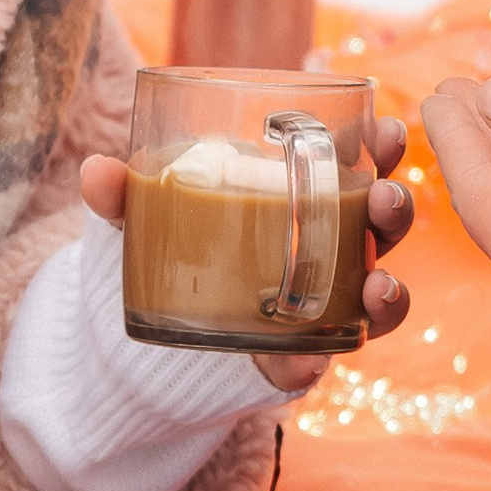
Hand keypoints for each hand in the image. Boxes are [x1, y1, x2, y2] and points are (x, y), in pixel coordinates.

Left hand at [77, 125, 415, 392]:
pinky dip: (318, 361)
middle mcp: (333, 247)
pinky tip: (310, 360)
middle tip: (385, 199)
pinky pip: (322, 359)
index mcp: (310, 195)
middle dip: (396, 210)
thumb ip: (127, 193)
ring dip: (388, 290)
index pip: (363, 163)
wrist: (167, 318)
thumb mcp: (152, 210)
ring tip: (377, 283)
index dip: (388, 148)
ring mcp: (324, 302)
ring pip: (376, 293)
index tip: (394, 128)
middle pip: (383, 226)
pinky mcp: (299, 352)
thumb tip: (94, 173)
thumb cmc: (181, 236)